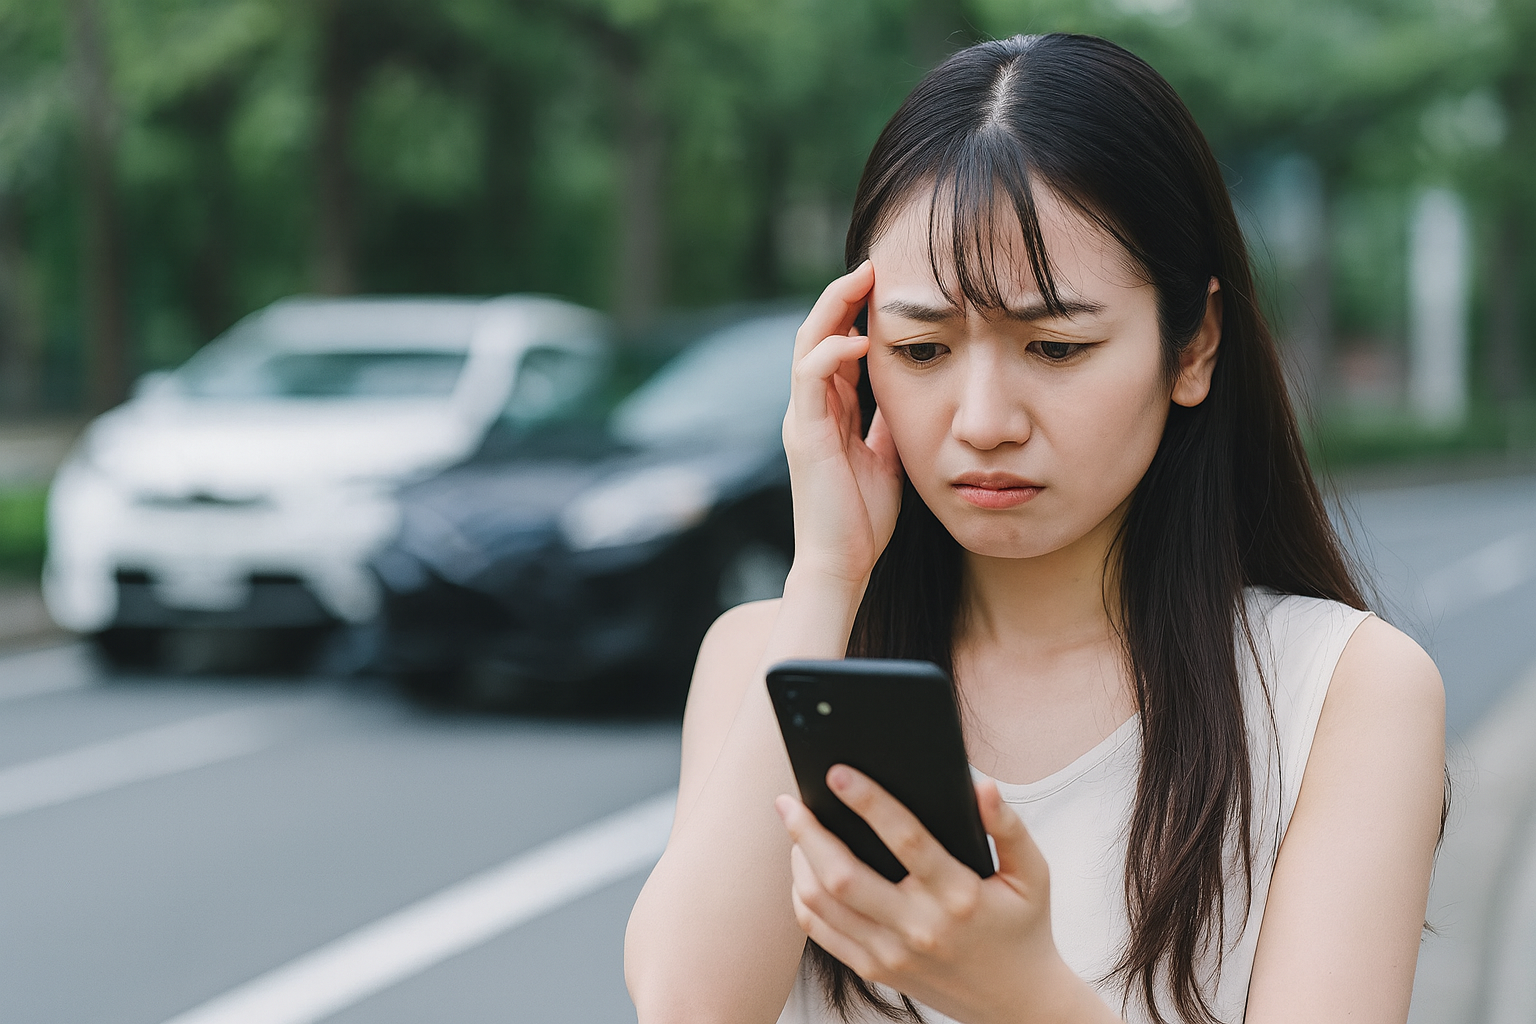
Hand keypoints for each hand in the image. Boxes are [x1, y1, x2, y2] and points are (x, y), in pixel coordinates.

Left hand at [776, 767, 1108, 1023]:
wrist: (1016, 1002)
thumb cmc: (1022, 927)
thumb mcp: (1032, 875)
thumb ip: (1010, 828)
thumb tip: (984, 788)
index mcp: (959, 896)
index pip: (907, 840)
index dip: (869, 802)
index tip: (837, 773)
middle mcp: (919, 928)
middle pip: (843, 876)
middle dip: (807, 833)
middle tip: (789, 800)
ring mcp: (891, 954)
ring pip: (823, 904)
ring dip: (799, 861)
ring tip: (794, 828)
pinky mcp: (875, 970)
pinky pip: (821, 932)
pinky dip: (802, 897)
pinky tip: (803, 869)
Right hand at [782, 262, 903, 588]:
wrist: (843, 564)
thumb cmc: (863, 519)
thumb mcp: (888, 456)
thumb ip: (889, 421)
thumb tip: (916, 389)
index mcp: (828, 412)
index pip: (835, 346)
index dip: (855, 312)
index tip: (886, 283)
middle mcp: (809, 409)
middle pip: (816, 333)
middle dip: (842, 296)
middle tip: (873, 263)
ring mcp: (803, 419)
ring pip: (806, 345)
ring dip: (833, 308)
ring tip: (861, 279)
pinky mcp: (804, 435)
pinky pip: (809, 378)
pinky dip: (830, 351)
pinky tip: (859, 338)